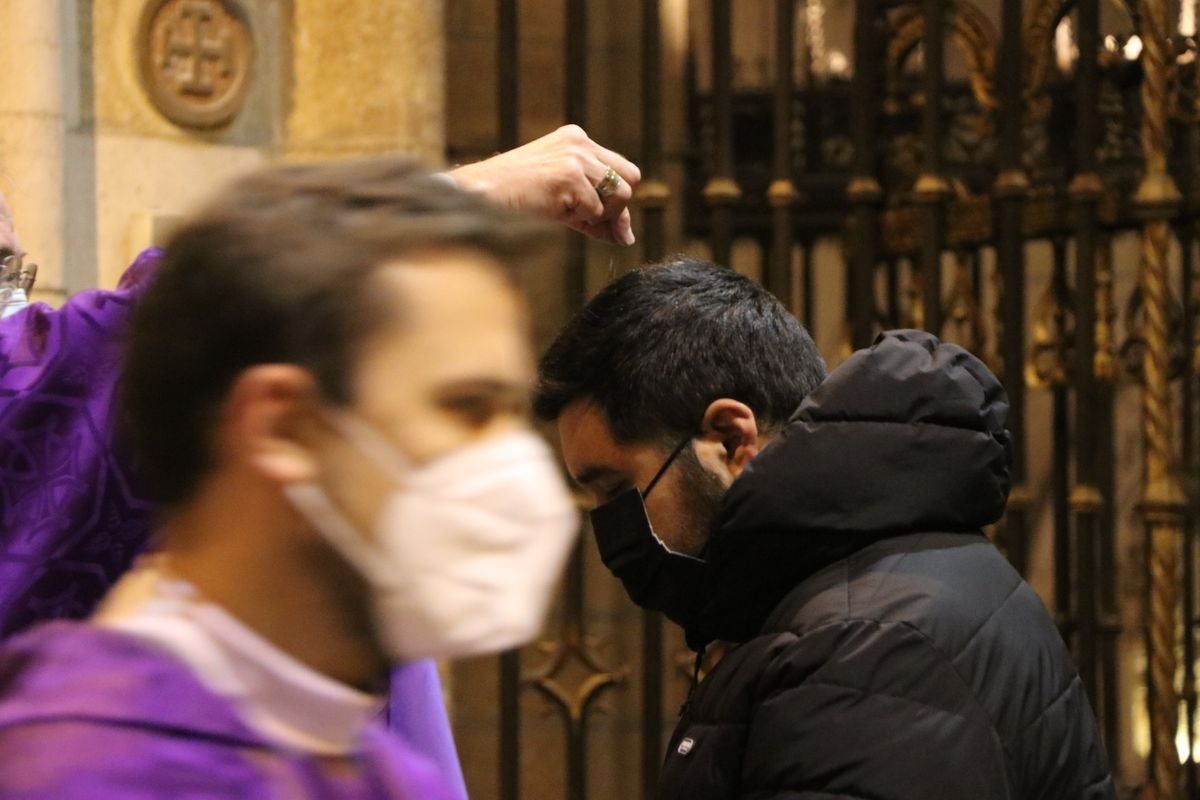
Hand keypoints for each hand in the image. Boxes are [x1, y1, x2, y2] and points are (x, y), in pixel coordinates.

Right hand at [447, 125, 640, 245]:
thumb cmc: (515, 199)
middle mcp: (579, 142)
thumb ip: (595, 211)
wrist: (481, 195)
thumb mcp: (562, 200)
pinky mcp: (570, 175)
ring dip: (598, 216)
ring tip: (565, 214)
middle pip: (629, 179)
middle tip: (590, 222)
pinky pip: (596, 210)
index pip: (620, 169)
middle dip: (617, 208)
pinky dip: (580, 221)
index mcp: (576, 140)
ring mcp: (576, 157)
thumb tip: (626, 237)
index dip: (616, 199)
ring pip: (619, 196)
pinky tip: (553, 211)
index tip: (600, 221)